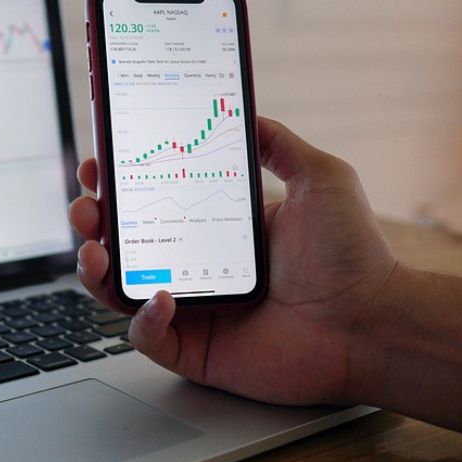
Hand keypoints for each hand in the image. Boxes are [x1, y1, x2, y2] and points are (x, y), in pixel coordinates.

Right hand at [68, 117, 398, 404]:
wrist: (375, 323)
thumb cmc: (353, 257)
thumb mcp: (319, 179)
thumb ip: (279, 143)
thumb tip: (243, 110)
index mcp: (214, 227)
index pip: (150, 200)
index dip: (117, 184)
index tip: (99, 164)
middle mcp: (194, 266)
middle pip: (121, 243)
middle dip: (92, 222)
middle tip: (86, 208)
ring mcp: (191, 309)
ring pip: (119, 291)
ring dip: (96, 270)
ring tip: (96, 253)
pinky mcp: (194, 350)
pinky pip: (148, 336)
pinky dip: (143, 319)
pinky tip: (161, 298)